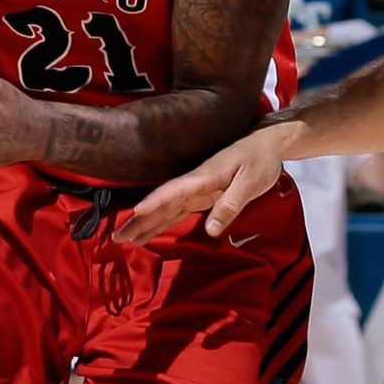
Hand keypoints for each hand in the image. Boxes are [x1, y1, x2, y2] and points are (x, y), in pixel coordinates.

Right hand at [116, 122, 299, 246]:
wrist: (266, 144)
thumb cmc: (259, 160)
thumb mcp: (251, 183)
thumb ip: (230, 205)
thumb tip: (210, 231)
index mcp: (204, 177)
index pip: (175, 190)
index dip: (156, 201)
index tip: (137, 212)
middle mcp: (194, 183)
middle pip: (162, 203)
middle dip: (139, 220)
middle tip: (118, 237)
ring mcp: (195, 189)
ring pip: (165, 209)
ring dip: (145, 223)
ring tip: (125, 238)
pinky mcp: (200, 195)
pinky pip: (176, 211)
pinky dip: (161, 222)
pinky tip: (148, 231)